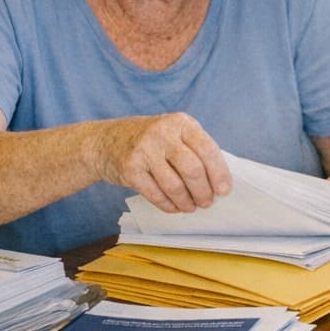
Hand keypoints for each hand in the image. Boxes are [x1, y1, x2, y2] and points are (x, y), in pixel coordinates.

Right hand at [88, 113, 230, 213]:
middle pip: (192, 169)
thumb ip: (196, 150)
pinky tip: (175, 207)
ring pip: (174, 185)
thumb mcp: (175, 133)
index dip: (219, 173)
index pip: (207, 149)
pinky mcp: (130, 168)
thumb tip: (220, 182)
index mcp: (181, 123)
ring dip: (187, 202)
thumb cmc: (152, 141)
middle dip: (203, 191)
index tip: (224, 191)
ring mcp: (144, 150)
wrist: (105, 140)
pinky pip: (155, 194)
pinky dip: (168, 205)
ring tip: (191, 207)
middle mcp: (163, 134)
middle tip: (207, 202)